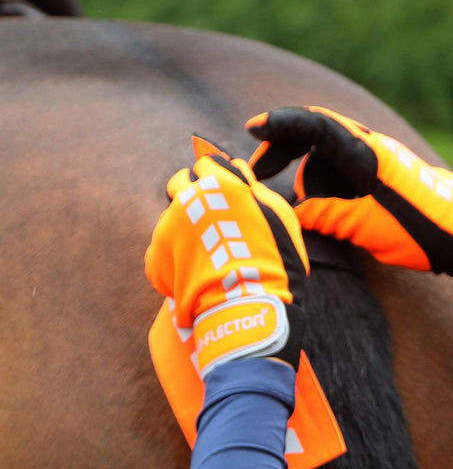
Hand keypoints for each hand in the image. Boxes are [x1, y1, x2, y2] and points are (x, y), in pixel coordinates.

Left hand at [145, 138, 308, 377]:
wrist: (247, 304)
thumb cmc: (273, 261)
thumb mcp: (280, 216)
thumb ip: (257, 188)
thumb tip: (241, 174)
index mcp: (217, 183)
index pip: (208, 164)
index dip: (218, 179)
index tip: (226, 196)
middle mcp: (187, 198)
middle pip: (180, 183)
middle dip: (193, 195)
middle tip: (212, 219)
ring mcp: (167, 226)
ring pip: (172, 217)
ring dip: (184, 226)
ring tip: (205, 250)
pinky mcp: (156, 256)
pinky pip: (164, 250)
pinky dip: (177, 258)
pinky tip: (197, 272)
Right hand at [246, 106, 452, 300]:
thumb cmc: (423, 232)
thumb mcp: (366, 227)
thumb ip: (325, 215)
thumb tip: (293, 212)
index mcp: (365, 154)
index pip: (313, 125)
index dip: (279, 124)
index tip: (251, 130)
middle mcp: (372, 150)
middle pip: (317, 137)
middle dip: (286, 151)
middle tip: (261, 172)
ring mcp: (382, 162)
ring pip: (331, 159)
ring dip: (310, 179)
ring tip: (303, 211)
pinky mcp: (388, 179)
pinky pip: (348, 174)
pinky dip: (330, 188)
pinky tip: (327, 214)